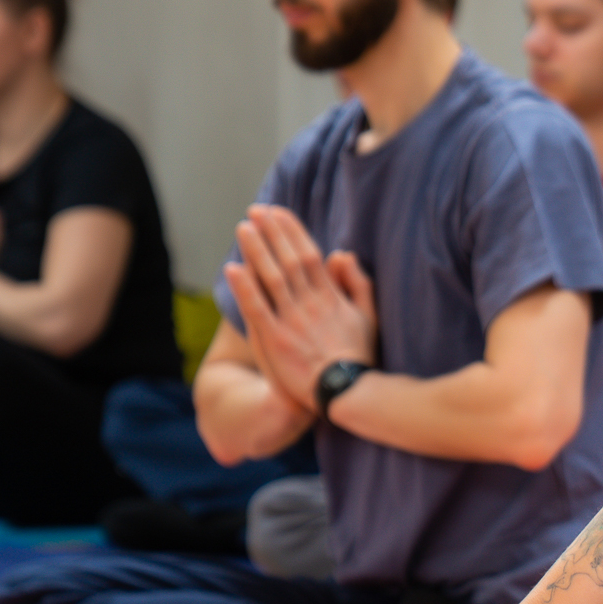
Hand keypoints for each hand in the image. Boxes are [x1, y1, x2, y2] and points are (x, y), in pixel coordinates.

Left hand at [223, 204, 377, 410]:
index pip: (309, 255)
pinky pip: (257, 309)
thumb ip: (358, 284)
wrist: (346, 393)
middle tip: (256, 211)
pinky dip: (245, 288)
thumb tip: (342, 254)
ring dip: (256, 250)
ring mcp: (292, 322)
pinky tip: (233, 268)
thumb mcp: (369, 317)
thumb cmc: (358, 357)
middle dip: (271, 232)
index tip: (278, 213)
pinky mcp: (275, 341)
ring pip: (272, 278)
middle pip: (288, 259)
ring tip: (243, 228)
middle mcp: (310, 304)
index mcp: (331, 297)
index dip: (292, 231)